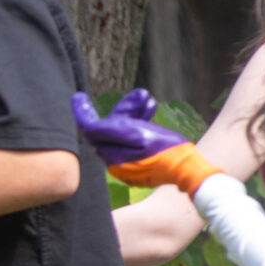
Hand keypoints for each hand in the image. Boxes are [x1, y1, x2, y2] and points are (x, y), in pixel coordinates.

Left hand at [71, 90, 224, 196]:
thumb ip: (111, 130)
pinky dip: (140, 125)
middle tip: (141, 97)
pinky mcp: (139, 165)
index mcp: (113, 155)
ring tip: (150, 103)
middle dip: (124, 109)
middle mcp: (116, 162)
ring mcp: (128, 165)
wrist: (187, 168)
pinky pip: (132, 141)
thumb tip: (88, 127)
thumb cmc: (165, 150)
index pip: (91, 131)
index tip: (78, 97)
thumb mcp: (137, 134)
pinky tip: (151, 113)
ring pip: (124, 132)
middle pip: (110, 129)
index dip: (82, 113)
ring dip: (135, 114)